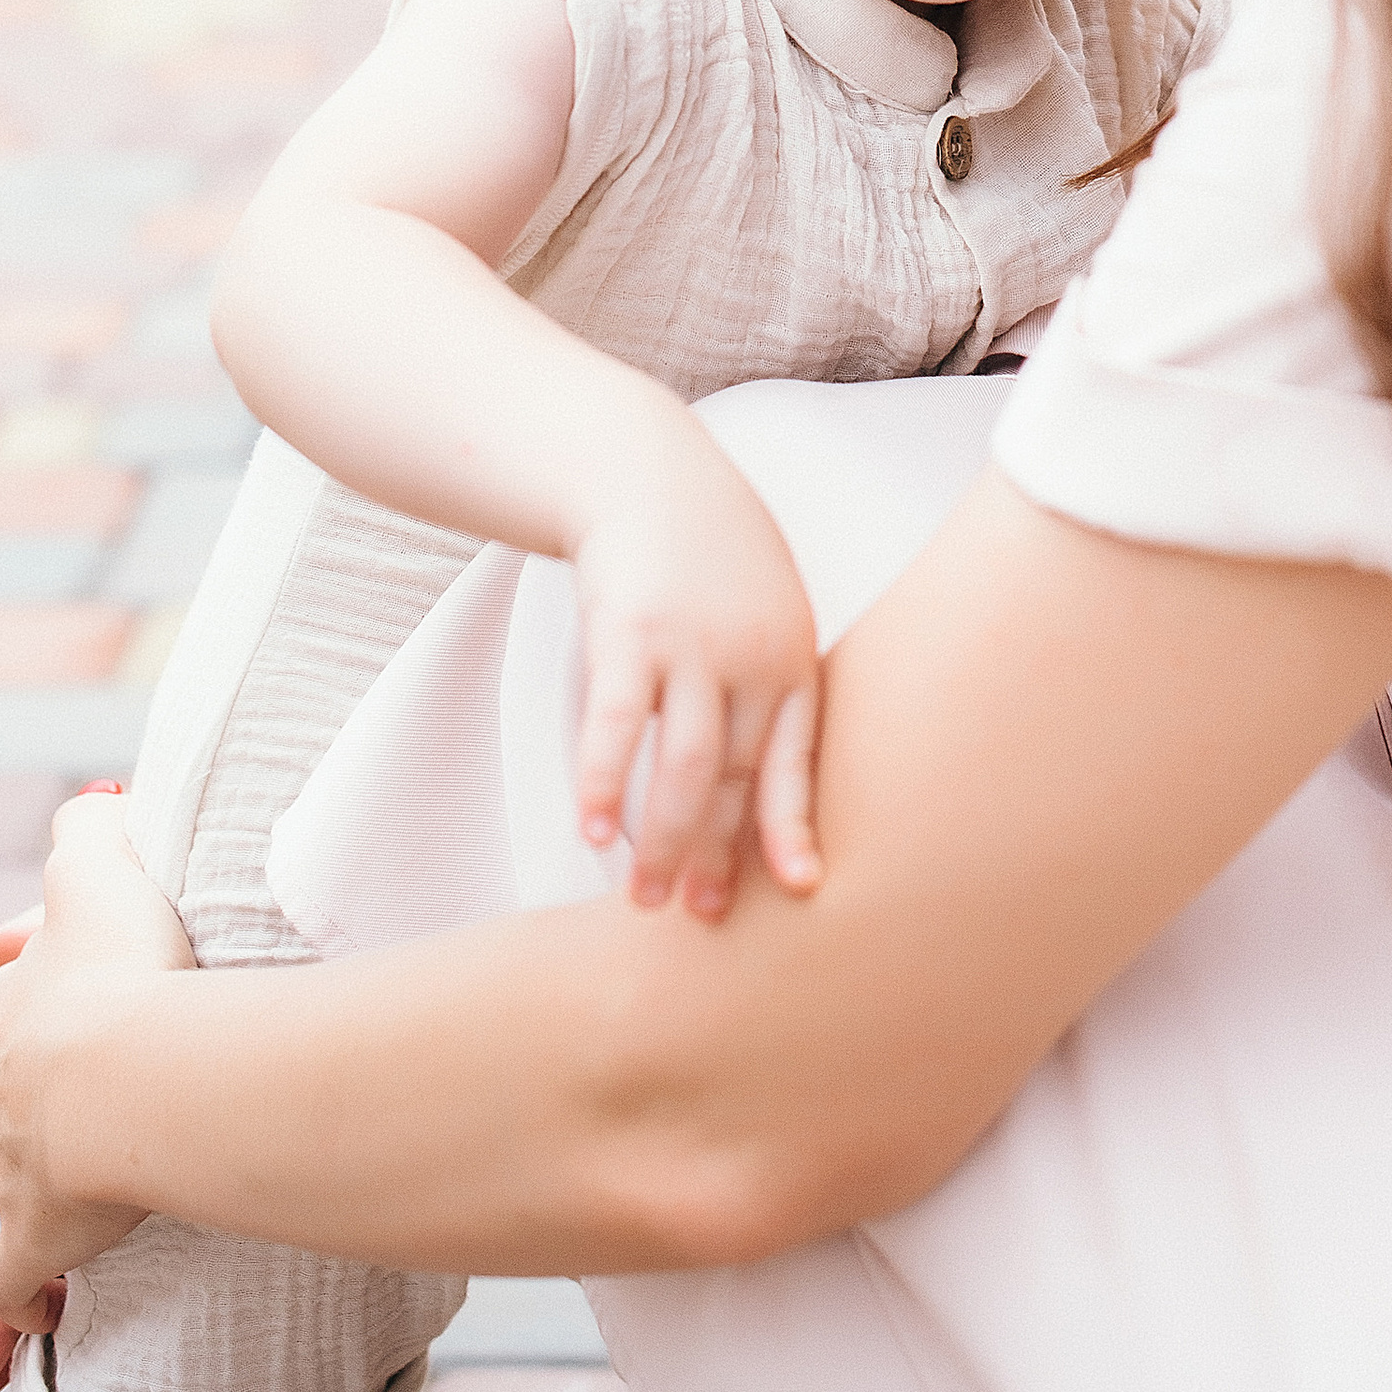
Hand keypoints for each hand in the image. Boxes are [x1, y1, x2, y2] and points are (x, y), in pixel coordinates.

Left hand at [0, 791, 195, 1380]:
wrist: (135, 1056)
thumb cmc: (132, 958)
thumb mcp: (105, 866)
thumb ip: (94, 832)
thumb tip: (91, 808)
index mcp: (12, 1012)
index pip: (6, 1021)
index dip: (18, 1032)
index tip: (25, 1051)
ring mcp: (12, 1163)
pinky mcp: (39, 1229)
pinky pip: (14, 1278)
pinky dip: (15, 1306)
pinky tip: (30, 1328)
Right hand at [569, 416, 822, 921]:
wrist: (648, 473)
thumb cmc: (710, 560)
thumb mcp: (765, 613)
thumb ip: (765, 694)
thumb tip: (760, 799)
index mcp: (792, 659)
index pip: (797, 759)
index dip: (794, 826)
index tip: (799, 890)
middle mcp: (750, 656)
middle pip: (736, 776)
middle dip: (716, 854)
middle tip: (695, 919)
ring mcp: (689, 643)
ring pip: (682, 765)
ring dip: (663, 841)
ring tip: (643, 898)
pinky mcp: (628, 631)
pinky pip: (615, 724)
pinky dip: (603, 783)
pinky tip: (592, 833)